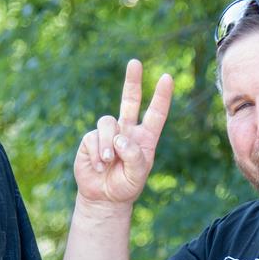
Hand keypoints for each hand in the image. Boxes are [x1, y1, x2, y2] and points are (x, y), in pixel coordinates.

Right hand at [75, 59, 172, 205]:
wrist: (103, 196)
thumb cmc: (126, 185)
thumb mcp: (138, 175)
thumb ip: (134, 156)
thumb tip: (120, 138)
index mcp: (145, 137)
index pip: (156, 113)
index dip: (161, 96)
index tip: (167, 77)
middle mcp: (128, 130)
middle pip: (130, 100)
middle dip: (132, 81)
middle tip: (135, 62)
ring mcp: (109, 133)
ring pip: (108, 122)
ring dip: (108, 144)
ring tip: (109, 162)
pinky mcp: (91, 138)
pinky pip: (94, 137)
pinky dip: (98, 153)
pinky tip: (99, 166)